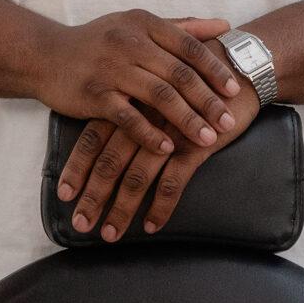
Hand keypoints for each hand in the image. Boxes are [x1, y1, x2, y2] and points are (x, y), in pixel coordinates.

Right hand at [36, 11, 240, 156]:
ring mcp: (111, 69)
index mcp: (144, 24)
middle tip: (227, 122)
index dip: (214, 69)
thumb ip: (181, 27)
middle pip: (179, 74)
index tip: (234, 90)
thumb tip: (224, 25)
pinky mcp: (94, 95)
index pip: (188, 46)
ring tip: (207, 139)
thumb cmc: (99, 41)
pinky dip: (150, 135)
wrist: (45, 55)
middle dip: (207, 101)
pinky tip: (168, 149)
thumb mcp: (137, 25)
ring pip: (159, 97)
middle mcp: (129, 43)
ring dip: (186, 120)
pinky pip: (128, 118)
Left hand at [57, 19, 260, 241]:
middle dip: (93, 195)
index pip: (94, 136)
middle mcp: (144, 117)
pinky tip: (152, 226)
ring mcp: (169, 131)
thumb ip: (134, 109)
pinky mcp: (195, 144)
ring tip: (111, 233)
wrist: (239, 68)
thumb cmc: (195, 79)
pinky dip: (160, 206)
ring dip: (122, 208)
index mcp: (130, 101)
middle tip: (81, 223)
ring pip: (137, 176)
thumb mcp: (157, 89)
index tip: (65, 194)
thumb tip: (109, 137)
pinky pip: (173, 181)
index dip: (78, 166)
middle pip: (110, 161)